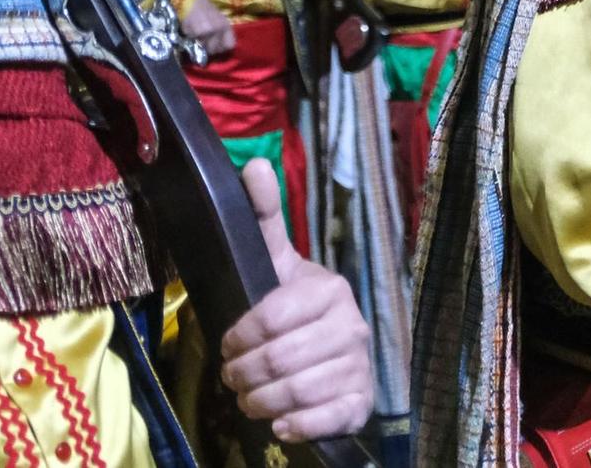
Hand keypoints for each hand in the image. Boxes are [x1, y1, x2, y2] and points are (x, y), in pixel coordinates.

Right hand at [181, 0, 234, 56]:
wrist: (190, 1)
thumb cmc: (204, 9)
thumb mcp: (218, 18)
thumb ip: (220, 32)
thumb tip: (220, 46)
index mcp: (226, 25)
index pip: (229, 45)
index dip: (222, 48)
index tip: (217, 47)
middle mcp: (219, 30)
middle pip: (215, 50)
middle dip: (209, 49)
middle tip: (204, 43)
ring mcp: (207, 32)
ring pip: (203, 48)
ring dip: (198, 45)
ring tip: (196, 36)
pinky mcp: (195, 33)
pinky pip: (193, 42)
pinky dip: (191, 39)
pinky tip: (190, 31)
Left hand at [218, 160, 371, 440]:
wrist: (333, 359)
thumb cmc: (293, 312)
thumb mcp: (274, 265)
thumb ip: (263, 219)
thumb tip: (253, 163)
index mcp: (330, 289)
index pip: (269, 320)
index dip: (238, 338)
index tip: (229, 343)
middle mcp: (352, 325)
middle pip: (277, 361)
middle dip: (243, 376)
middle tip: (235, 376)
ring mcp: (360, 365)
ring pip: (293, 394)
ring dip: (259, 404)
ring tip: (252, 398)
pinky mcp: (361, 404)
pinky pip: (321, 422)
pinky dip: (292, 426)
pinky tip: (283, 422)